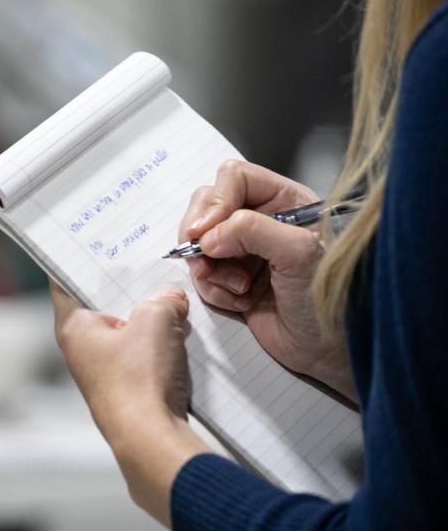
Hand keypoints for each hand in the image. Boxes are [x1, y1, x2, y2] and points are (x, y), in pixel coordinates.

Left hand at [51, 283, 209, 524]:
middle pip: (100, 304)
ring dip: (146, 316)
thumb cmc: (139, 380)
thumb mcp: (154, 322)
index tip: (92, 241)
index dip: (80, 260)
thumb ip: (162, 300)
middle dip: (126, 287)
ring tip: (170, 296)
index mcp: (72, 326)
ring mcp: (101, 369)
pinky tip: (178, 332)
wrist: (151, 438)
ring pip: (123, 330)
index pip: (65, 280)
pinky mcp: (125, 387)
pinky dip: (156, 342)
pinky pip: (139, 353)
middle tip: (147, 264)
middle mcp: (80, 347)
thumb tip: (171, 297)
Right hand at [178, 160, 354, 400]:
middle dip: (202, 235)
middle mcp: (262, 220)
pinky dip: (213, 290)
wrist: (329, 352)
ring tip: (239, 288)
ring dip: (210, 268)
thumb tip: (208, 235)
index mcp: (285, 201)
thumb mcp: (298, 253)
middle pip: (207, 205)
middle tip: (206, 260)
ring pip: (199, 241)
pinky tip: (241, 302)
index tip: (206, 230)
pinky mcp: (232, 279)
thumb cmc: (330, 300)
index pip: (235, 178)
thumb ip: (252, 229)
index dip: (216, 200)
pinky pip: (202, 273)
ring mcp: (244, 250)